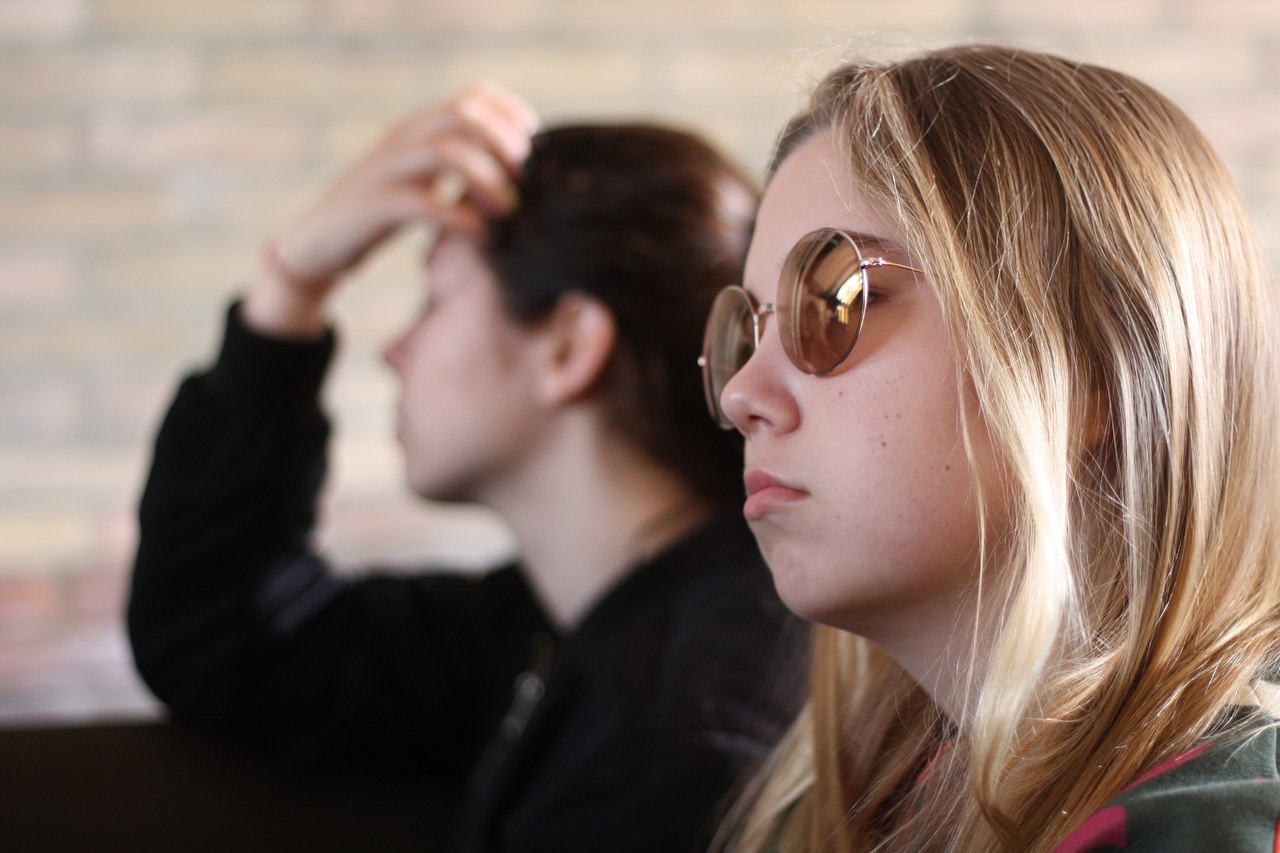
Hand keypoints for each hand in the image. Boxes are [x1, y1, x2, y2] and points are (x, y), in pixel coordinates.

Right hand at [244, 82, 538, 337]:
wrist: (316, 245)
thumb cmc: (380, 216)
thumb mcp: (422, 182)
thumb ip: (458, 172)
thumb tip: (518, 179)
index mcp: (417, 130)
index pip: (472, 96)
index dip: (510, 114)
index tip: (533, 146)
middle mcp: (402, 140)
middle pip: (464, 115)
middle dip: (504, 143)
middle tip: (524, 180)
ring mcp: (386, 170)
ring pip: (446, 152)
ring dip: (488, 179)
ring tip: (507, 209)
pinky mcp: (374, 206)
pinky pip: (425, 204)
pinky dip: (462, 219)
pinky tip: (483, 237)